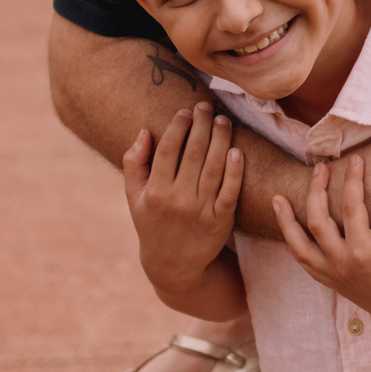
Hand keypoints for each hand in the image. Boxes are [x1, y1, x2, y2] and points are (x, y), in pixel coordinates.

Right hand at [123, 100, 243, 294]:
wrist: (173, 264)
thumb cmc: (152, 222)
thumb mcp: (134, 197)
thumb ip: (134, 163)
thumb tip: (144, 132)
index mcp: (155, 193)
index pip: (168, 150)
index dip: (178, 126)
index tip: (185, 111)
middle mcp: (178, 201)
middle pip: (193, 153)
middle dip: (201, 124)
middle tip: (207, 106)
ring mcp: (201, 212)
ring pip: (214, 167)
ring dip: (220, 139)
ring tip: (223, 120)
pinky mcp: (221, 222)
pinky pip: (230, 191)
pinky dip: (235, 171)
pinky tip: (237, 150)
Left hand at [274, 158, 370, 338]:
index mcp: (362, 252)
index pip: (349, 206)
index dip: (352, 179)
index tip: (356, 159)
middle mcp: (342, 265)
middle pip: (316, 221)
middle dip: (316, 191)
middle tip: (319, 168)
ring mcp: (334, 277)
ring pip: (299, 247)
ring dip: (286, 222)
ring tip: (277, 199)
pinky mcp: (334, 284)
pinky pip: (306, 264)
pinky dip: (294, 246)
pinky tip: (290, 233)